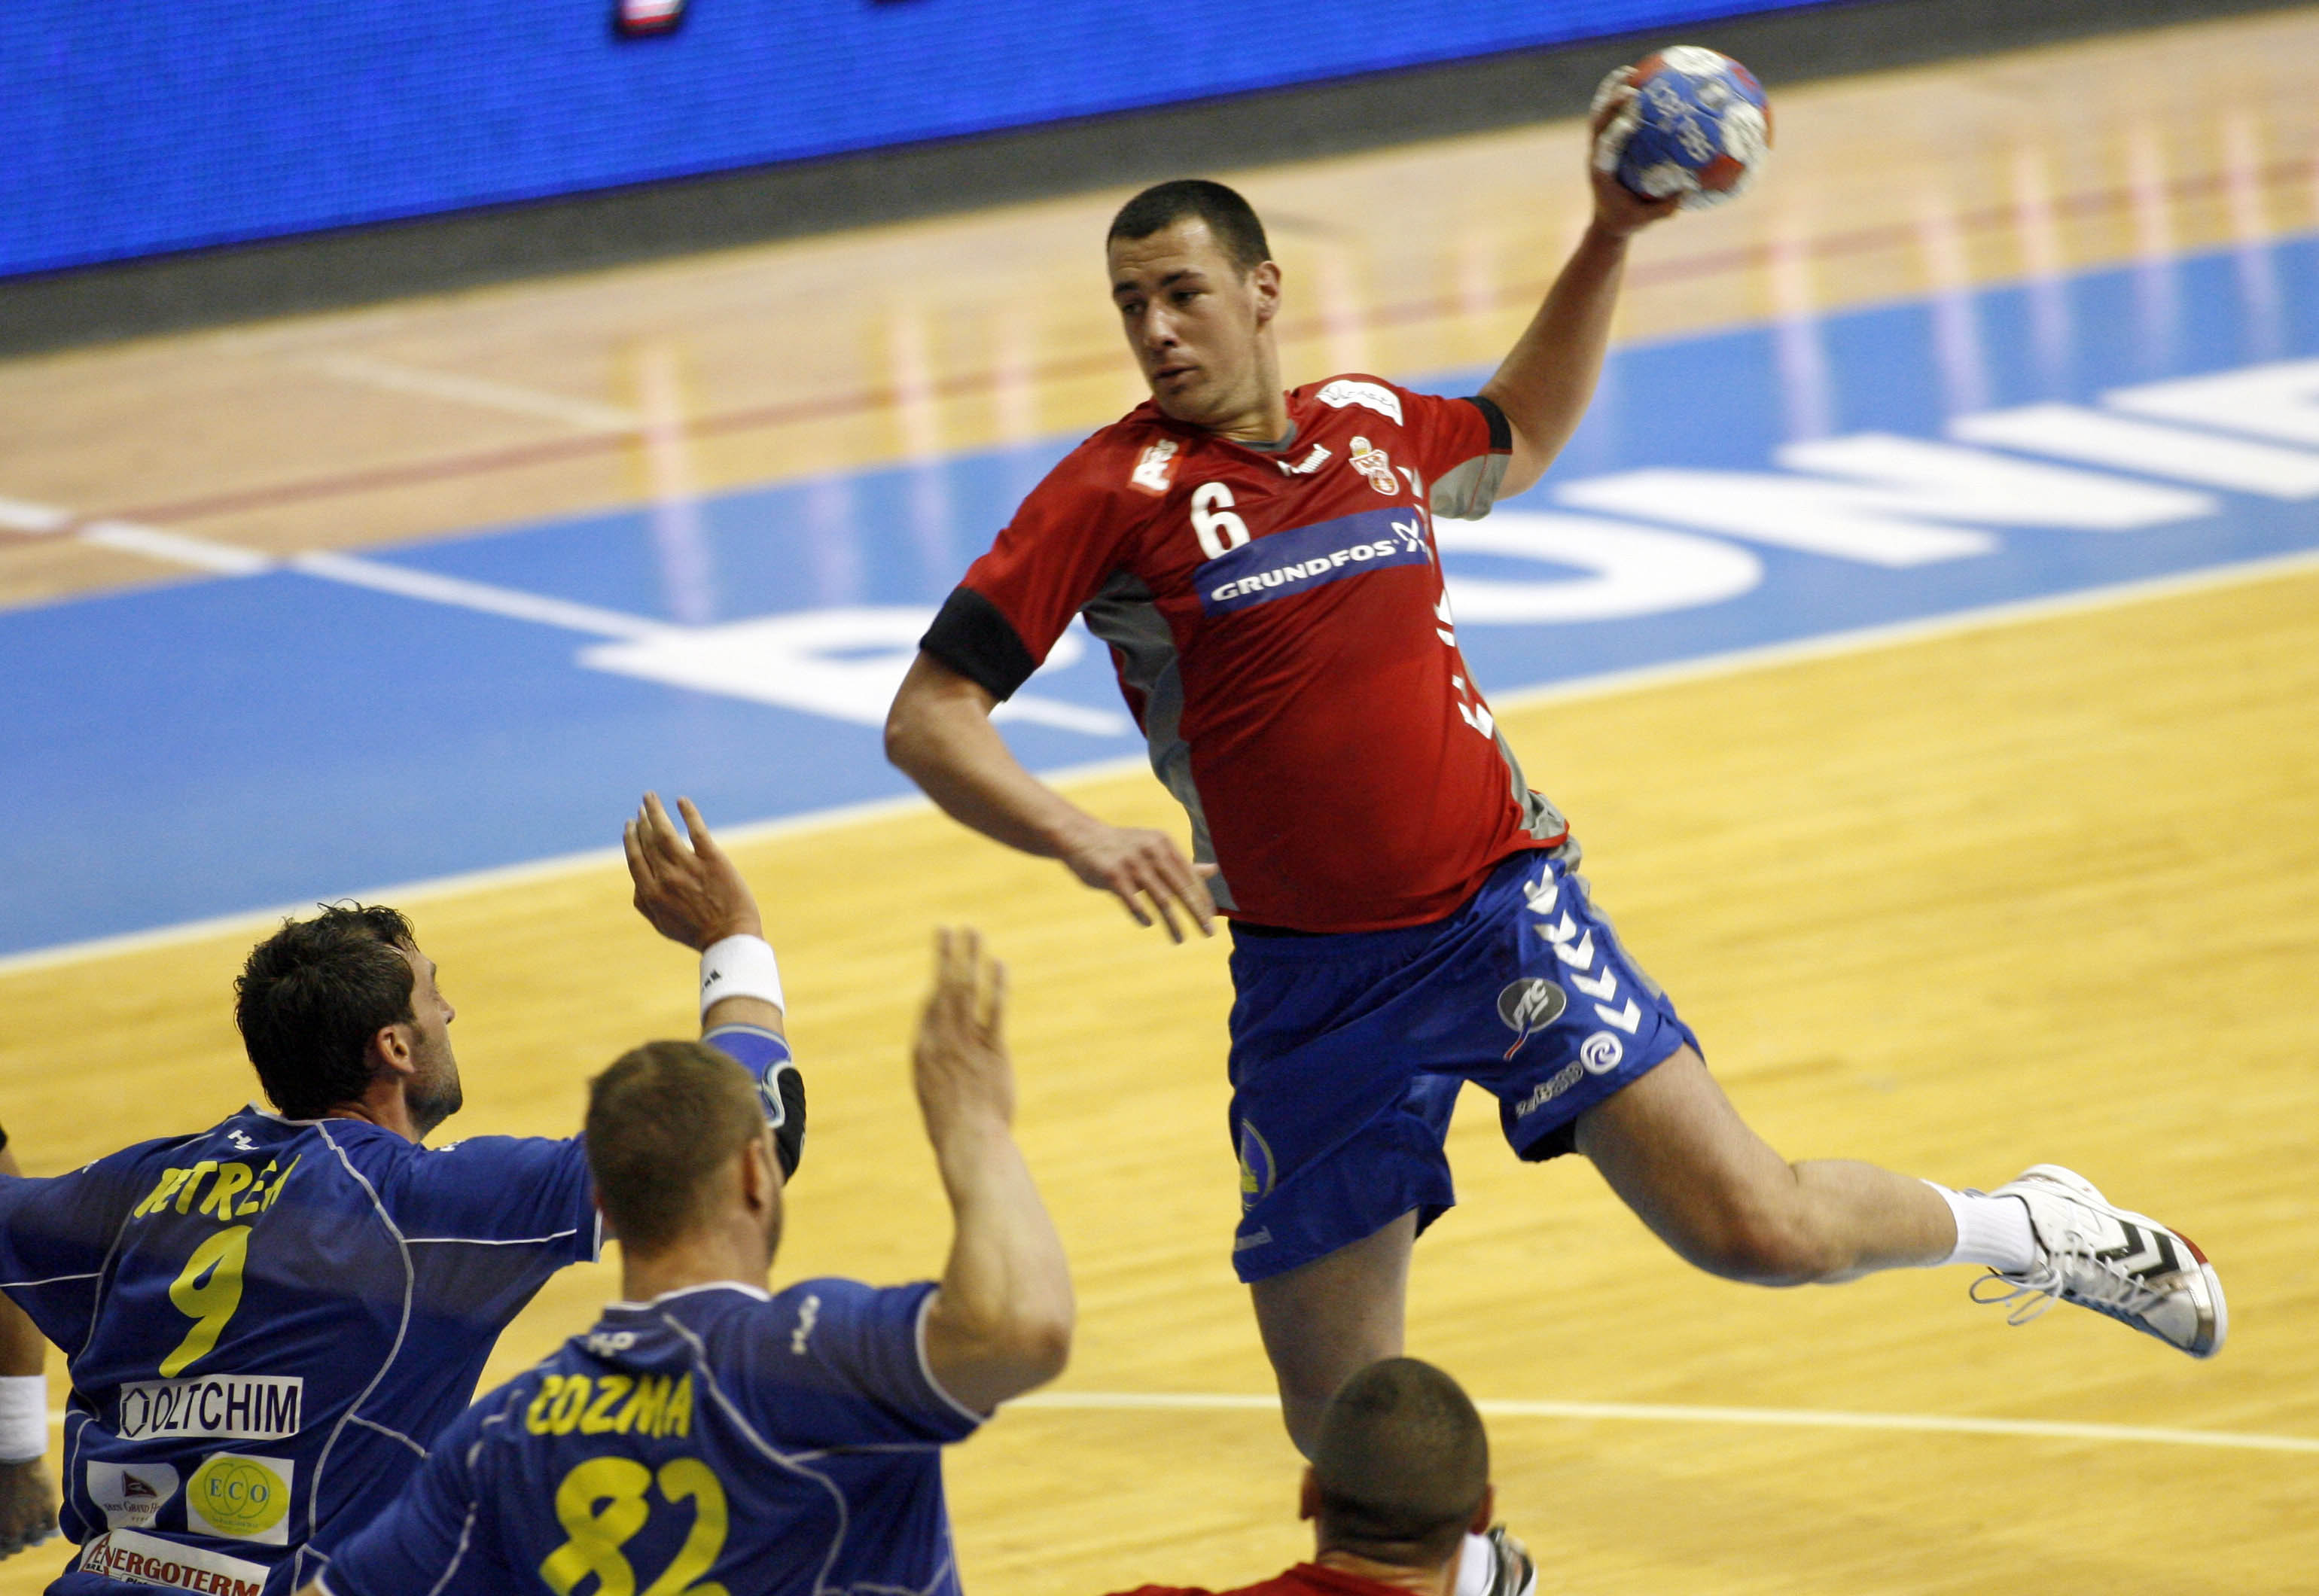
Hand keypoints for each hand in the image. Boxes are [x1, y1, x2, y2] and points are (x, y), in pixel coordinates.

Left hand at [0, 1457, 55, 1559]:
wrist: (15, 1461)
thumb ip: (1, 1519)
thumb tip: (4, 1531)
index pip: (2, 1552)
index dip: (4, 1551)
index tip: (7, 1548)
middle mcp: (14, 1529)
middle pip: (18, 1548)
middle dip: (18, 1543)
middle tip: (20, 1536)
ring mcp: (32, 1520)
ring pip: (36, 1540)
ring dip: (34, 1536)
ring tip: (35, 1530)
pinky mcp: (48, 1509)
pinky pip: (52, 1529)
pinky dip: (49, 1529)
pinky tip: (47, 1523)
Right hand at [624, 793, 762, 951]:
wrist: (730, 938)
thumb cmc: (696, 934)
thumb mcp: (662, 925)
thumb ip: (643, 903)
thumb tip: (636, 883)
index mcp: (651, 893)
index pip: (635, 858)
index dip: (630, 839)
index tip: (630, 825)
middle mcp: (666, 876)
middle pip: (648, 841)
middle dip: (642, 822)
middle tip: (642, 807)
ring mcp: (688, 866)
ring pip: (664, 831)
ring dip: (655, 811)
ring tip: (650, 798)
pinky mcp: (712, 859)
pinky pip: (696, 829)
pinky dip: (687, 813)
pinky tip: (681, 801)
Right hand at [912, 930, 1013, 1138]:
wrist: (969, 1143)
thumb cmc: (952, 1128)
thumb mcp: (934, 1097)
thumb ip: (938, 1072)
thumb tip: (943, 1064)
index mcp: (923, 1051)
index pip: (929, 1006)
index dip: (937, 981)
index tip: (944, 960)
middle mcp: (941, 1041)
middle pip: (943, 987)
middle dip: (946, 955)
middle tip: (948, 928)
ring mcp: (966, 1043)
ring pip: (965, 990)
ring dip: (968, 957)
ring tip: (972, 932)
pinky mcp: (992, 1050)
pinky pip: (994, 1009)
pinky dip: (997, 984)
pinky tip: (998, 964)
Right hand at [1057, 821, 1215, 941]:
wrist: (1081, 837)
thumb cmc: (1124, 847)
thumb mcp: (1155, 849)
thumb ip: (1183, 863)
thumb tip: (1215, 870)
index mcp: (1164, 844)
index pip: (1190, 876)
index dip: (1203, 898)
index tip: (1212, 917)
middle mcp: (1151, 851)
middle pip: (1181, 888)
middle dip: (1197, 913)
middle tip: (1209, 934)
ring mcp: (1132, 863)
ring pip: (1161, 899)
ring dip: (1174, 923)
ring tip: (1180, 940)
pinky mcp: (1112, 875)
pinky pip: (1133, 901)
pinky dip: (1142, 915)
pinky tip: (1148, 924)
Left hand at [1585, 67, 1681, 240]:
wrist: (1607, 221)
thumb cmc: (1627, 221)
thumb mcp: (1645, 220)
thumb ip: (1665, 208)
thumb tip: (1688, 191)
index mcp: (1603, 173)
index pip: (1606, 149)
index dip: (1615, 134)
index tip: (1629, 120)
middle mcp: (1596, 155)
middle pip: (1599, 124)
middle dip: (1612, 105)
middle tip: (1631, 87)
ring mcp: (1598, 146)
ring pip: (1600, 114)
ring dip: (1611, 91)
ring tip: (1630, 70)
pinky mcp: (1604, 142)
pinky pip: (1610, 115)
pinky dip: (1619, 96)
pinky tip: (1639, 80)